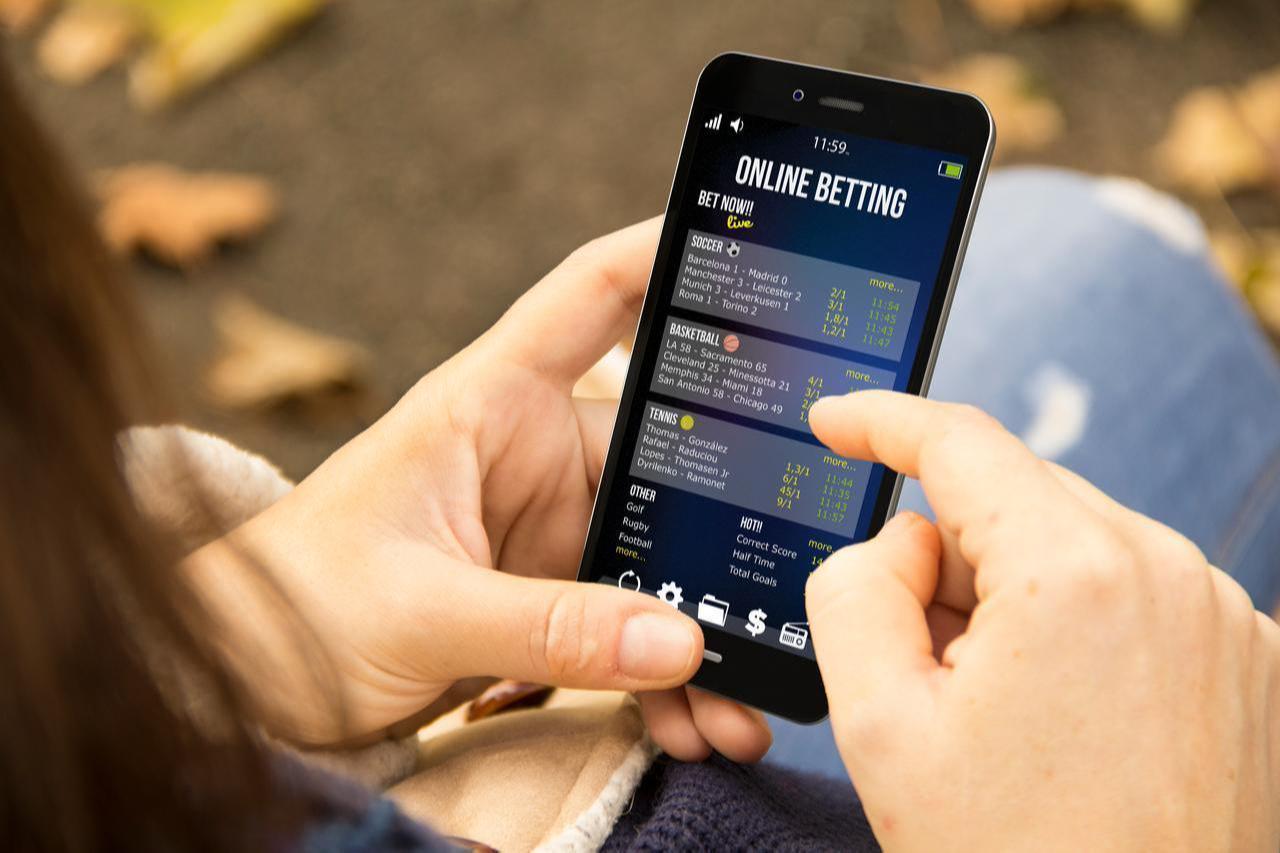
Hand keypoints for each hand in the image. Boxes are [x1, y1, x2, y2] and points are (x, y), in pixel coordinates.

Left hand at [187, 219, 769, 761]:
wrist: (244, 678)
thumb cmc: (296, 601)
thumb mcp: (418, 610)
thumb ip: (545, 628)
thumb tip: (677, 641)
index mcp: (489, 405)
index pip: (592, 297)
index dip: (668, 254)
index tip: (756, 245)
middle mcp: (531, 456)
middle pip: (664, 457)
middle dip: (727, 531)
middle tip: (787, 591)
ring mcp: (545, 531)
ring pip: (659, 559)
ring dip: (703, 628)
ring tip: (742, 707)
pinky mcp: (547, 598)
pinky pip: (631, 625)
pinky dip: (664, 674)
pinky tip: (693, 720)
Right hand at [805, 391, 1279, 850]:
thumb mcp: (881, 726)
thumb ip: (855, 589)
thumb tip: (902, 542)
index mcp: (1078, 573)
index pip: (961, 442)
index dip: (882, 421)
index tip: (837, 422)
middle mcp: (1170, 573)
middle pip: (1016, 502)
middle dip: (948, 557)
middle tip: (919, 665)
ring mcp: (1222, 617)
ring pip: (1072, 547)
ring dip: (1012, 600)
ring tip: (999, 716)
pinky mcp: (1247, 658)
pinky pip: (1131, 594)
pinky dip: (1075, 628)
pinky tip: (1059, 720)